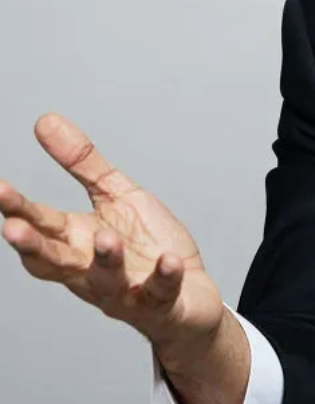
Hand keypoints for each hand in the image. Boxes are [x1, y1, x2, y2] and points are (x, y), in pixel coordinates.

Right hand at [0, 114, 223, 350]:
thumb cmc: (146, 247)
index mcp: (78, 242)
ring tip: (106, 239)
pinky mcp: (161, 302)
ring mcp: (126, 289)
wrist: (189, 295)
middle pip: (56, 261)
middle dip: (33, 246)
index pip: (41, 225)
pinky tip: (168, 261)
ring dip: (104, 261)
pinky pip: (160, 292)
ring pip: (106, 281)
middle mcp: (92, 270)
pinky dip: (163, 277)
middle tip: (13, 227)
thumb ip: (82, 164)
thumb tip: (45, 121)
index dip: (17, 210)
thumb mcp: (116, 196)